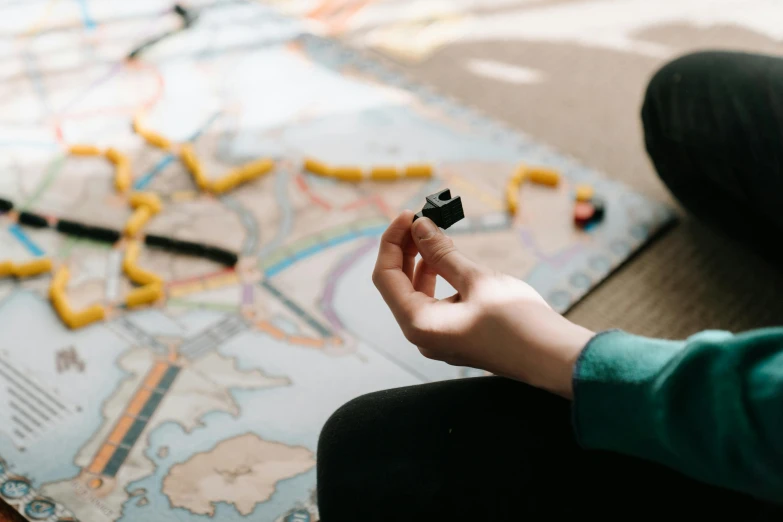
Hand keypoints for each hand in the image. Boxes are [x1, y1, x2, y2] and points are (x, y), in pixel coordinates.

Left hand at [372, 211, 594, 398]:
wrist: (553, 358)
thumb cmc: (518, 320)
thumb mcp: (477, 279)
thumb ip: (442, 253)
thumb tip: (419, 226)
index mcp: (418, 323)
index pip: (385, 276)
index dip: (392, 241)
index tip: (409, 214)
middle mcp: (421, 334)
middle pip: (397, 283)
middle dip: (406, 248)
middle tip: (422, 218)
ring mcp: (438, 337)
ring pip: (416, 292)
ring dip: (422, 261)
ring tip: (437, 233)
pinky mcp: (455, 335)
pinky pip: (434, 301)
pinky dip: (437, 277)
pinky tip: (449, 257)